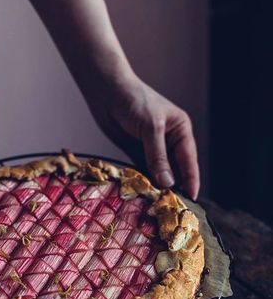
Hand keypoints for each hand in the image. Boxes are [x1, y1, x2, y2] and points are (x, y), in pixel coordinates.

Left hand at [88, 72, 199, 199]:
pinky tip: (142, 194)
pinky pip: (142, 170)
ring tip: (156, 205)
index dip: (191, 180)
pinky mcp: (135, 151)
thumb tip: (167, 183)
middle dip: (173, 187)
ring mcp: (152, 147)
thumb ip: (157, 156)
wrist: (106, 90)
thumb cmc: (134, 101)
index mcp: (180, 130)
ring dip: (156, 186)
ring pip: (158, 172)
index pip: (189, 160)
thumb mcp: (150, 128)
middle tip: (170, 208)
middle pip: (175, 169)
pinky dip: (142, 181)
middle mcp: (169, 140)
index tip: (191, 200)